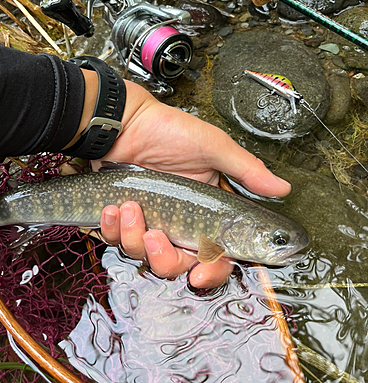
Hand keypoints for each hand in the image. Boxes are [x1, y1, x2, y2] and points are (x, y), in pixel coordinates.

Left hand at [95, 81, 290, 288]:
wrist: (126, 122)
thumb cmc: (169, 131)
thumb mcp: (212, 147)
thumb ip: (246, 171)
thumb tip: (282, 188)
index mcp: (207, 211)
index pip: (216, 253)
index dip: (211, 269)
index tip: (201, 273)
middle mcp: (180, 222)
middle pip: (178, 265)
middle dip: (165, 258)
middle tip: (157, 236)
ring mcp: (151, 222)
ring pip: (145, 256)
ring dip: (135, 236)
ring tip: (130, 207)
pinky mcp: (124, 219)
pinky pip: (117, 239)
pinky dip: (112, 227)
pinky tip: (114, 206)